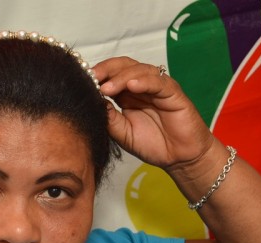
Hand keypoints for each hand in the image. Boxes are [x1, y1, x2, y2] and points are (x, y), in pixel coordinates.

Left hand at [93, 57, 214, 171]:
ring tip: (108, 87)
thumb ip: (109, 118)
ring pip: (139, 70)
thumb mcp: (122, 133)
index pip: (111, 75)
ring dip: (121, 76)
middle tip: (92, 77)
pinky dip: (144, 81)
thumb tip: (93, 102)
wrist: (179, 158)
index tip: (81, 81)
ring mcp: (158, 88)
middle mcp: (141, 87)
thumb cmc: (153, 144)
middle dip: (106, 70)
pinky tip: (132, 86)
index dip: (97, 76)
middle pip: (123, 66)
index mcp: (127, 95)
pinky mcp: (173, 93)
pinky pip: (159, 82)